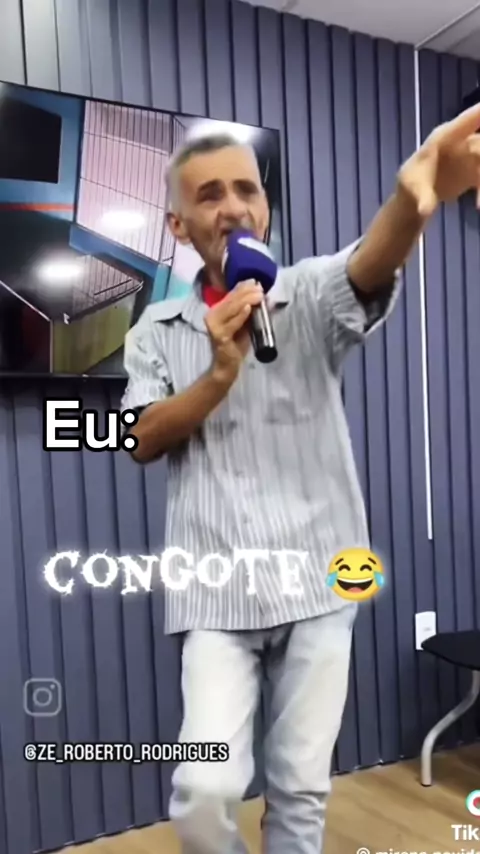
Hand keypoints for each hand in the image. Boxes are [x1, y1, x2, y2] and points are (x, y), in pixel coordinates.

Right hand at [206, 281, 263, 381]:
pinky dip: (240, 316)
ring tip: (258, 295)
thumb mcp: (245, 324)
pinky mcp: (219, 336)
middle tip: (260, 288)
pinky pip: (231, 324)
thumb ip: (251, 310)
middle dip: (247, 292)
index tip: (256, 281)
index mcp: (218, 310)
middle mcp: (213, 315)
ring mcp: (214, 325)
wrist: (227, 365)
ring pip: (231, 309)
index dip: (243, 287)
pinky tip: (248, 309)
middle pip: (231, 300)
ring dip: (246, 300)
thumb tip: (264, 295)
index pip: (231, 295)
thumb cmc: (236, 344)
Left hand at [397, 103, 479, 217]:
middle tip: (479, 179)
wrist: (417, 198)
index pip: (466, 121)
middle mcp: (461, 141)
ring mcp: (470, 154)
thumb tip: (424, 211)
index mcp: (443, 138)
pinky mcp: (476, 169)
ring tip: (478, 204)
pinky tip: (478, 205)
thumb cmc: (411, 185)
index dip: (479, 113)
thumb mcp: (413, 190)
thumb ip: (422, 198)